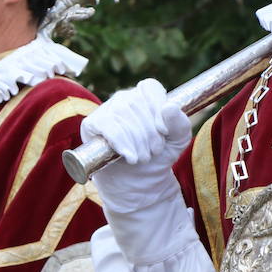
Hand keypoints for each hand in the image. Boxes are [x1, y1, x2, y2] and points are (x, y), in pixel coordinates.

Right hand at [81, 79, 190, 208]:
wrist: (137, 182)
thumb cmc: (157, 157)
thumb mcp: (177, 141)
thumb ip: (180, 124)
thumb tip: (169, 107)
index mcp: (144, 96)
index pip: (150, 88)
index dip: (158, 108)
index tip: (165, 132)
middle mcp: (123, 99)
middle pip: (136, 103)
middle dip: (148, 132)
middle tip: (153, 152)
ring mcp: (106, 109)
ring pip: (121, 114)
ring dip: (136, 140)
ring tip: (142, 158)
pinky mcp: (91, 124)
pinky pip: (106, 125)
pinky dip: (120, 142)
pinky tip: (129, 157)